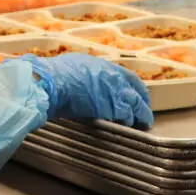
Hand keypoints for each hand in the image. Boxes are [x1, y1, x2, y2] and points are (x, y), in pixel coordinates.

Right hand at [22, 53, 152, 129]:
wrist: (51, 83)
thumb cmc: (54, 74)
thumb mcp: (73, 65)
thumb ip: (85, 72)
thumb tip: (83, 77)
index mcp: (103, 65)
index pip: (128, 77)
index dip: (135, 88)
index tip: (137, 96)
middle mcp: (114, 76)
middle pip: (137, 91)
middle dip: (143, 103)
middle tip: (144, 113)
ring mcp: (115, 92)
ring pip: (137, 106)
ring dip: (141, 116)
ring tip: (144, 125)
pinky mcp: (113, 107)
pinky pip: (127, 118)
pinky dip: (129, 123)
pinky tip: (130, 129)